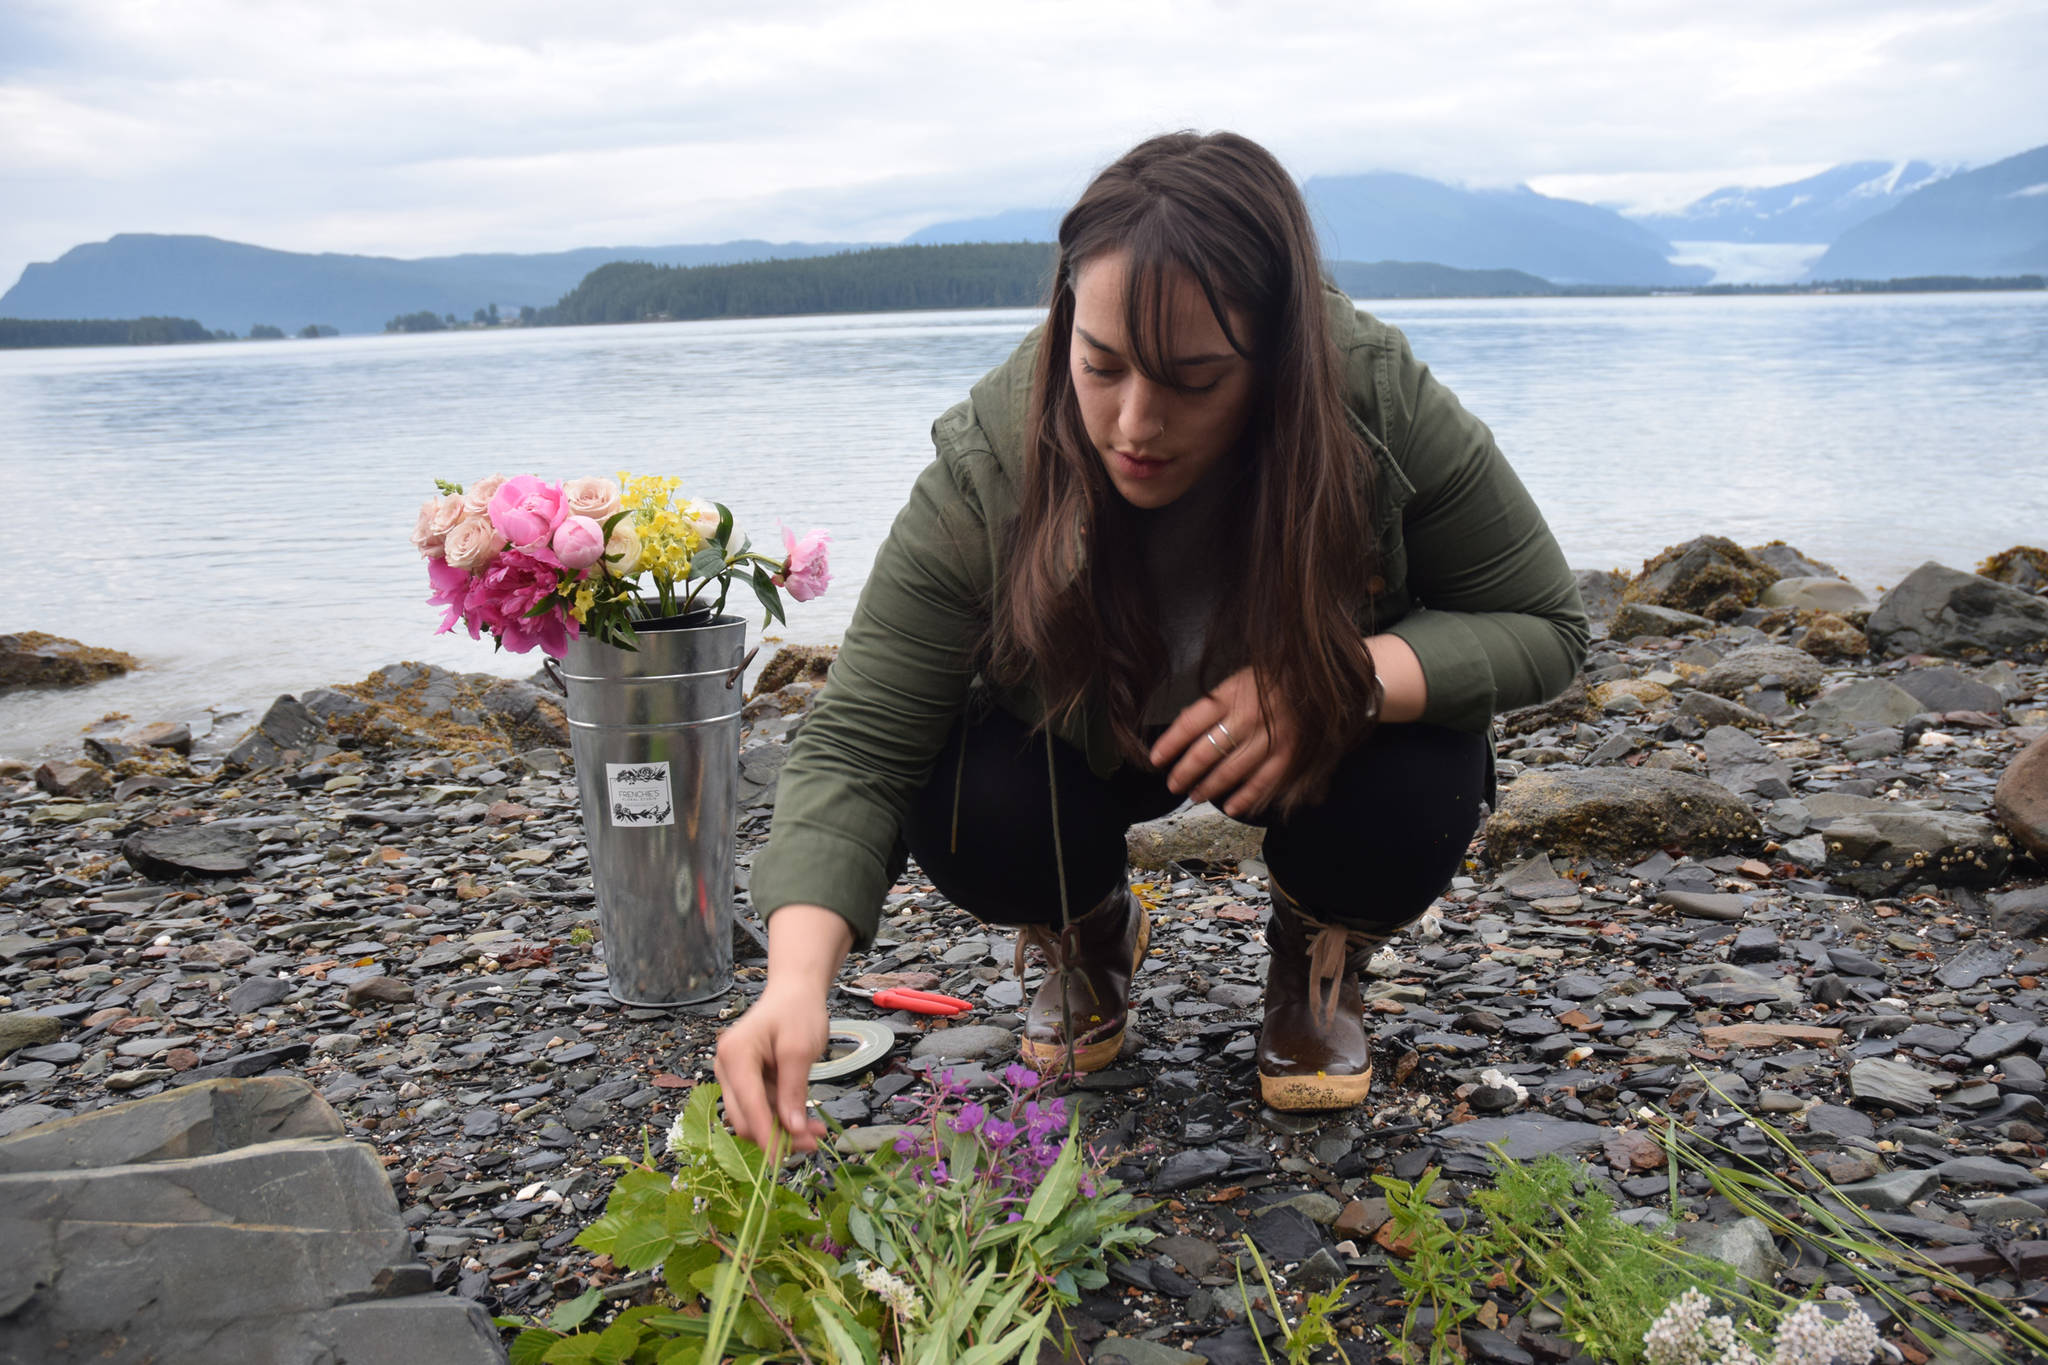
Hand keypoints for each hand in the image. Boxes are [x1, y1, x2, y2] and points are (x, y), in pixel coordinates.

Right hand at [713, 980, 830, 1152]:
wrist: (794, 992)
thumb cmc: (797, 1012)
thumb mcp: (800, 1049)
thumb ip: (794, 1090)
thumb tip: (792, 1130)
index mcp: (735, 1056)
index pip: (748, 1106)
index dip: (767, 1135)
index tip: (786, 1158)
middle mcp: (726, 1068)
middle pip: (745, 1118)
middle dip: (777, 1136)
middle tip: (814, 1143)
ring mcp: (734, 1076)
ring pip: (754, 1118)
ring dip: (782, 1130)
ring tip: (817, 1133)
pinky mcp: (746, 1082)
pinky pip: (761, 1109)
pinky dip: (782, 1118)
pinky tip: (806, 1122)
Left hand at [1148, 666, 1294, 818]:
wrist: (1319, 679)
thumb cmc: (1273, 679)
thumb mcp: (1239, 679)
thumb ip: (1215, 703)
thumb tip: (1184, 725)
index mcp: (1231, 695)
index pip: (1190, 723)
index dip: (1169, 743)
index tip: (1156, 759)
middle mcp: (1247, 718)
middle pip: (1205, 752)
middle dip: (1184, 772)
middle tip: (1173, 784)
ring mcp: (1269, 738)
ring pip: (1230, 771)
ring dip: (1209, 788)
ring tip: (1195, 796)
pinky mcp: (1289, 755)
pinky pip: (1262, 782)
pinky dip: (1245, 798)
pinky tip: (1231, 807)